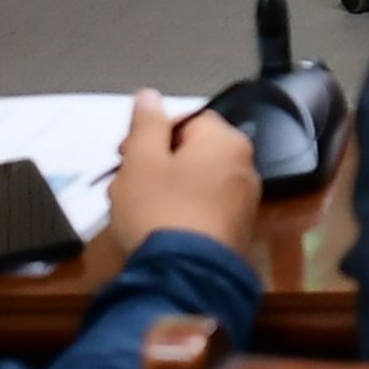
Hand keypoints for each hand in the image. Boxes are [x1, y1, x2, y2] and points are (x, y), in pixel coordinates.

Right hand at [110, 90, 258, 254]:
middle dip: (154, 163)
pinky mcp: (236, 231)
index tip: (122, 154)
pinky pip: (203, 208)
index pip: (187, 120)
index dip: (151, 134)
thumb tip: (150, 94)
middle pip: (191, 152)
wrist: (184, 274)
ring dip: (163, 188)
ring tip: (133, 210)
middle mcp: (246, 166)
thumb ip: (146, 125)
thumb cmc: (159, 208)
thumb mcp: (141, 161)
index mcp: (228, 142)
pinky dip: (179, 211)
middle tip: (123, 184)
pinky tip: (155, 228)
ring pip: (195, 182)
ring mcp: (245, 201)